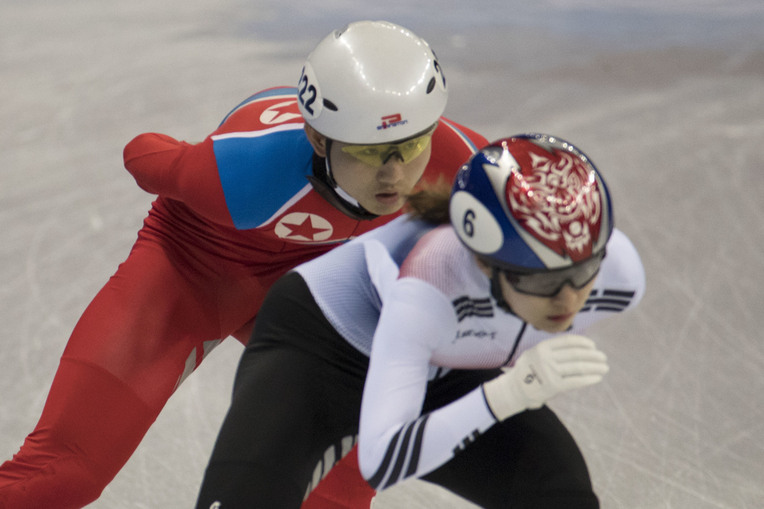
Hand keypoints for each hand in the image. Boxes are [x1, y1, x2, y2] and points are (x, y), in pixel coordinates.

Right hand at [482, 335, 608, 420]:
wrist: (515, 390)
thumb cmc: (529, 371)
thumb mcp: (535, 353)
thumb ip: (552, 349)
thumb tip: (578, 346)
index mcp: (542, 347)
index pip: (568, 342)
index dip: (583, 343)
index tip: (593, 346)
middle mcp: (546, 358)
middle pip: (576, 354)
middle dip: (593, 356)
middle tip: (603, 358)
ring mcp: (550, 372)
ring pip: (578, 367)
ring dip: (594, 367)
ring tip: (604, 368)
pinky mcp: (554, 386)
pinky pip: (576, 381)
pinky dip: (589, 379)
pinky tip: (597, 377)